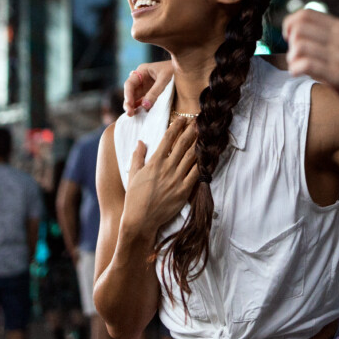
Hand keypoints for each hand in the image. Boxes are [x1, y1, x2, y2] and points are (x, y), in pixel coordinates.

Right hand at [121, 118, 198, 237]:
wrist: (140, 220)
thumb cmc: (134, 198)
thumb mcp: (133, 174)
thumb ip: (137, 157)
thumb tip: (140, 142)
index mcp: (154, 163)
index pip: (167, 139)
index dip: (176, 127)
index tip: (182, 119)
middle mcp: (167, 169)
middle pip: (182, 145)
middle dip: (191, 131)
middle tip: (198, 120)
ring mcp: (176, 180)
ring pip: (191, 157)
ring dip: (198, 143)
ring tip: (204, 134)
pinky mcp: (183, 191)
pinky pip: (195, 174)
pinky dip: (201, 163)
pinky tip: (206, 155)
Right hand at [123, 61, 174, 115]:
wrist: (186, 70)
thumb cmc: (175, 70)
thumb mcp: (165, 79)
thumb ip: (155, 92)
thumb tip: (144, 106)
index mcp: (142, 71)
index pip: (130, 83)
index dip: (127, 94)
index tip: (129, 104)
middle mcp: (142, 79)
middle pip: (131, 92)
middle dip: (128, 102)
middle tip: (129, 113)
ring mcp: (146, 87)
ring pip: (135, 98)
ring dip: (133, 106)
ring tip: (131, 115)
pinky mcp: (151, 93)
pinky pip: (143, 101)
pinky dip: (140, 107)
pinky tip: (138, 114)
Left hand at [282, 9, 338, 125]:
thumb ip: (325, 36)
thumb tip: (293, 30)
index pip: (306, 14)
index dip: (290, 24)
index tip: (290, 38)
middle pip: (299, 28)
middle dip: (290, 43)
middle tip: (295, 56)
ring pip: (300, 46)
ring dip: (291, 58)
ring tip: (296, 67)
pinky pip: (307, 64)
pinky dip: (295, 69)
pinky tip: (298, 74)